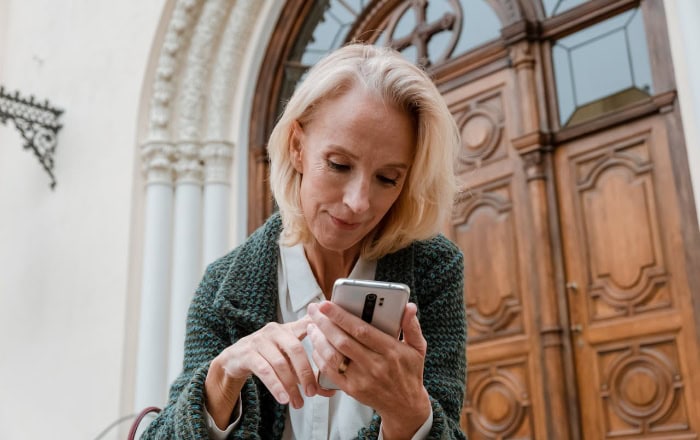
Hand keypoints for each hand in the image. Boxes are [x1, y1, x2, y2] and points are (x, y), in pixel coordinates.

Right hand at [204, 316, 334, 428]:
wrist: (235, 359)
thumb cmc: (268, 358)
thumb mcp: (288, 362)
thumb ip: (309, 373)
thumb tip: (331, 391)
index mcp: (289, 329)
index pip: (308, 324)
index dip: (321, 327)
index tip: (334, 336)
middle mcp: (275, 331)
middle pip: (296, 349)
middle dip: (306, 372)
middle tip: (312, 392)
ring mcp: (260, 340)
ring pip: (280, 363)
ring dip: (290, 385)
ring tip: (298, 402)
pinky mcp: (247, 353)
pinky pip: (264, 370)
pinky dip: (275, 386)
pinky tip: (283, 398)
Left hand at [306, 301, 431, 438]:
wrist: (405, 406)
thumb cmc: (409, 371)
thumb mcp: (418, 348)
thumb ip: (411, 326)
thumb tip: (409, 307)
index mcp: (391, 351)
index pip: (362, 330)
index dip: (341, 316)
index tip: (326, 304)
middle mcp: (375, 365)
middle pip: (343, 342)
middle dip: (324, 323)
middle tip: (314, 310)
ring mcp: (362, 379)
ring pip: (333, 357)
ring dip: (319, 340)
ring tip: (312, 326)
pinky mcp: (352, 390)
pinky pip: (330, 372)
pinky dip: (320, 358)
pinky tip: (316, 345)